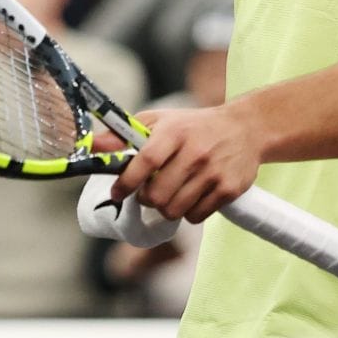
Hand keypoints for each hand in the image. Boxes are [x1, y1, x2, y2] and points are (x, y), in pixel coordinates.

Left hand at [108, 102, 262, 223]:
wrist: (245, 129)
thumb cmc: (192, 126)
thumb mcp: (159, 121)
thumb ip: (124, 135)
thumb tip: (92, 146)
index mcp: (174, 132)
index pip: (146, 162)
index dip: (127, 182)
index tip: (117, 193)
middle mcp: (195, 152)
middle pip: (157, 195)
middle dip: (146, 199)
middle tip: (148, 193)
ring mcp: (214, 173)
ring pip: (175, 210)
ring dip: (166, 208)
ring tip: (169, 194)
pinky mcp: (229, 189)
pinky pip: (196, 216)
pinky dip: (188, 213)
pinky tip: (191, 197)